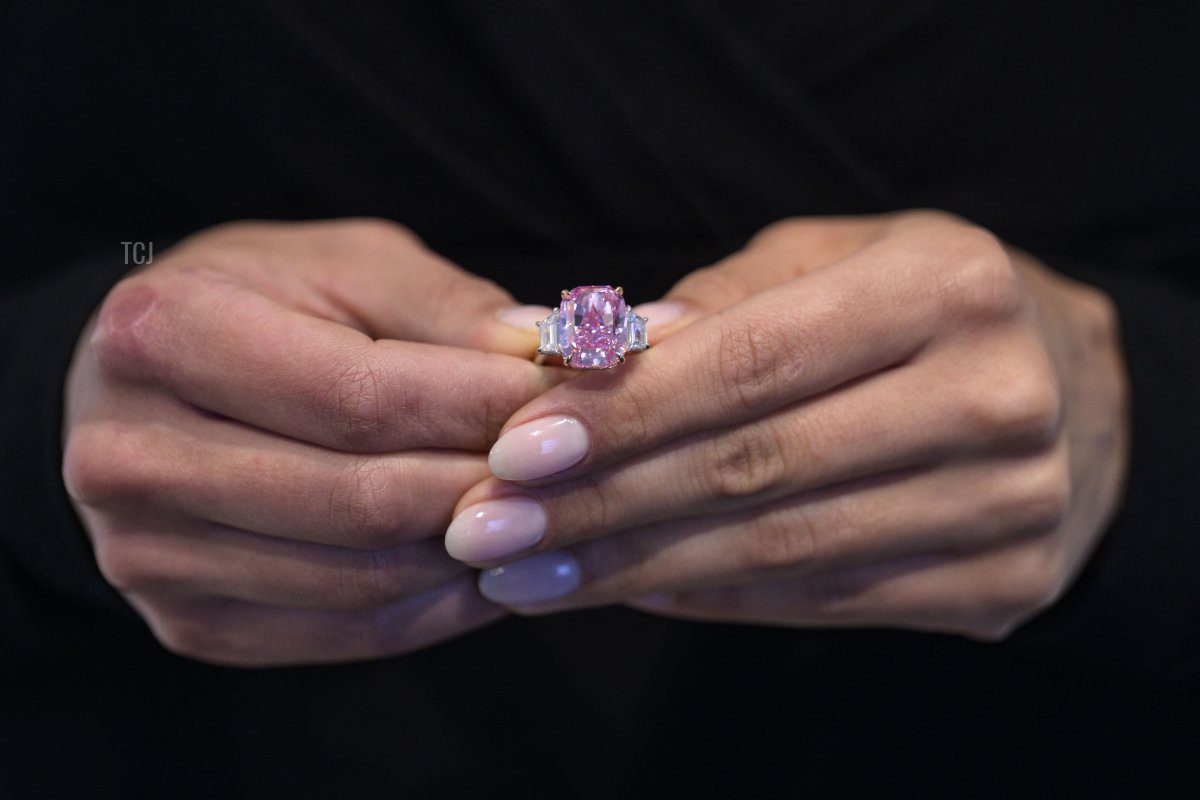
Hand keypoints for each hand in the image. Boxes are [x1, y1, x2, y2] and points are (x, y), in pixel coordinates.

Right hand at [63, 218, 560, 664]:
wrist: (150, 386)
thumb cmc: (265, 304)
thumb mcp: (349, 265)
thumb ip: (449, 309)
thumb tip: (558, 359)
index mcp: (164, 335)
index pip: (358, 398)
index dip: (481, 409)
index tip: (570, 402)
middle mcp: (129, 454)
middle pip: (360, 501)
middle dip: (489, 487)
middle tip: (572, 467)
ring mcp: (147, 554)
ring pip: (362, 583)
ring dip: (475, 555)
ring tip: (546, 515)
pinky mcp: (188, 621)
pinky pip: (345, 634)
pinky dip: (438, 609)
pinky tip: (491, 568)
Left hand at [445, 212, 1127, 639]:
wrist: (1078, 396)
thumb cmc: (926, 307)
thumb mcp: (839, 258)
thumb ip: (723, 300)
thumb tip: (591, 351)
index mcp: (945, 290)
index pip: (752, 363)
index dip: (624, 412)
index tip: (511, 450)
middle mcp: (989, 398)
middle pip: (754, 468)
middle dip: (600, 505)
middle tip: (485, 528)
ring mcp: (1005, 506)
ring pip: (778, 551)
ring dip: (633, 569)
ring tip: (527, 574)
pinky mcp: (996, 584)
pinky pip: (820, 602)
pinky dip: (707, 600)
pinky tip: (624, 591)